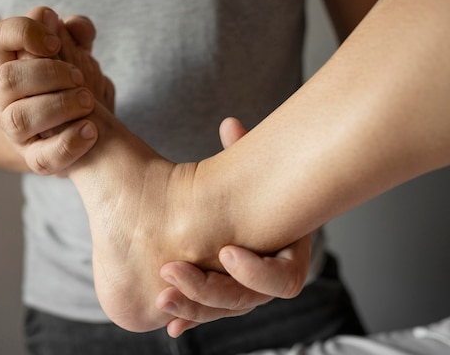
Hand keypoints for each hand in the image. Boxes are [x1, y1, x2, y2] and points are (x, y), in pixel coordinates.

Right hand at [0, 6, 112, 173]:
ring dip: (58, 106)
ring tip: (88, 102)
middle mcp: (7, 98)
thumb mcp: (77, 56)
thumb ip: (76, 36)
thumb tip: (72, 25)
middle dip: (48, 74)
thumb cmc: (73, 88)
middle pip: (5, 79)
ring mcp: (17, 131)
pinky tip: (91, 130)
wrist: (83, 135)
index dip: (22, 32)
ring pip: (18, 119)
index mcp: (12, 64)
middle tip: (80, 77)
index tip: (55, 42)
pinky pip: (43, 157)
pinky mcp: (36, 158)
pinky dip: (69, 143)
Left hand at [156, 118, 312, 336]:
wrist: (252, 207)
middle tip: (172, 271)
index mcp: (288, 252)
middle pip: (244, 301)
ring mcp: (245, 291)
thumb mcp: (254, 168)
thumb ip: (242, 151)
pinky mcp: (223, 296)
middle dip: (207, 290)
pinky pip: (209, 314)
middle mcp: (267, 278)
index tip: (227, 250)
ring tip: (161, 298)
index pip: (283, 281)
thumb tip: (229, 123)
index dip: (256, 272)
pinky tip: (169, 327)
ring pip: (223, 311)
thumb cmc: (259, 186)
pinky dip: (189, 317)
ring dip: (192, 307)